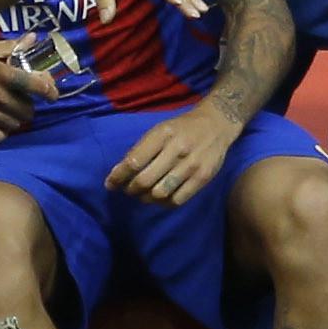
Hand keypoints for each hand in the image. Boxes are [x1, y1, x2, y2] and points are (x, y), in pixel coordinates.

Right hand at [0, 39, 42, 142]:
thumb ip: (12, 47)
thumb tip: (33, 38)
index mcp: (0, 72)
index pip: (35, 85)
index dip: (49, 91)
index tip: (52, 93)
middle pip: (27, 110)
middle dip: (28, 105)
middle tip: (21, 100)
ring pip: (14, 124)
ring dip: (15, 119)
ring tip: (8, 111)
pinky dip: (1, 131)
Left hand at [103, 99, 244, 205]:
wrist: (217, 124)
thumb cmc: (182, 128)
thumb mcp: (160, 130)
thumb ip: (141, 149)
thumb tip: (120, 173)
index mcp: (162, 134)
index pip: (134, 161)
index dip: (118, 176)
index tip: (110, 184)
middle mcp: (177, 149)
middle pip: (145, 180)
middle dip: (131, 189)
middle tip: (129, 190)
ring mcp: (192, 165)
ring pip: (160, 193)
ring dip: (146, 198)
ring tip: (144, 195)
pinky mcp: (203, 178)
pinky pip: (177, 200)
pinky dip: (164, 203)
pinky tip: (161, 198)